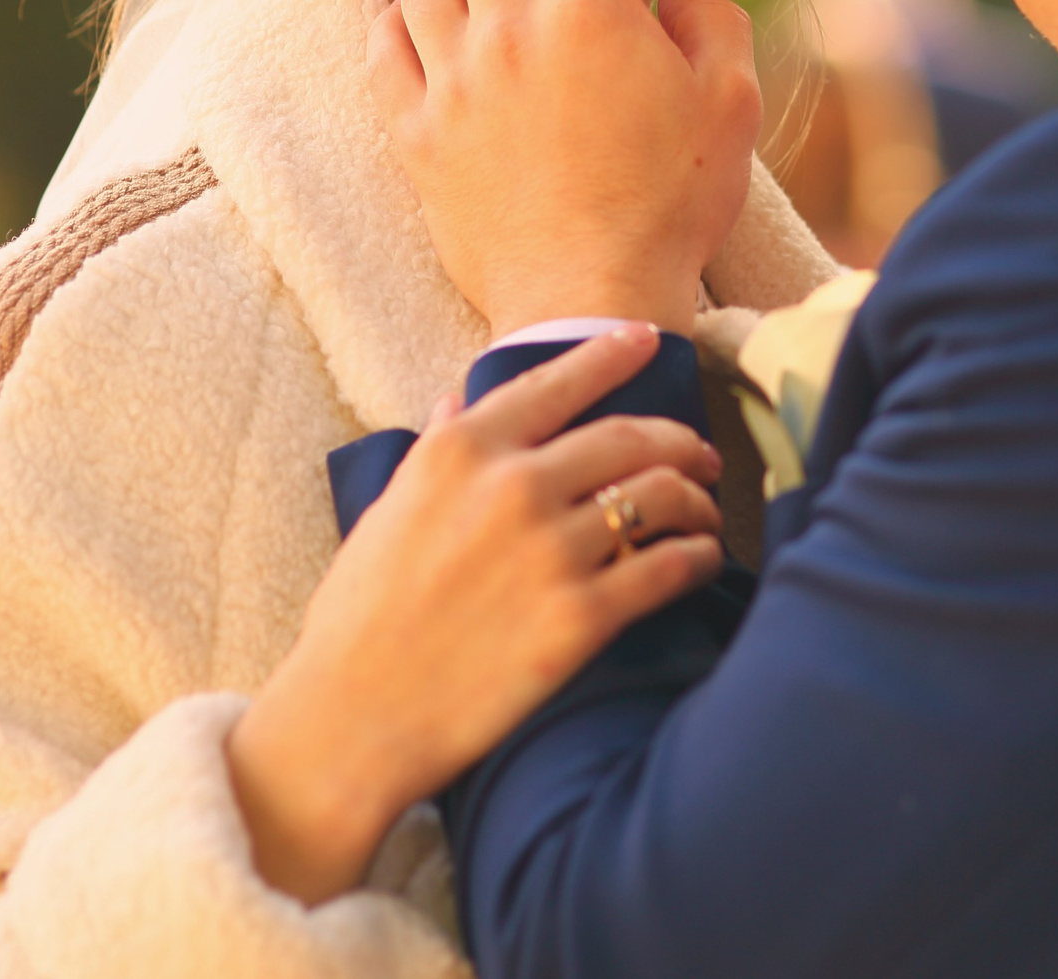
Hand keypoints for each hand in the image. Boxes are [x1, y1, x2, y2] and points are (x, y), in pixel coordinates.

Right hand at [225, 327, 725, 901]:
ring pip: (662, 495)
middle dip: (679, 438)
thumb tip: (457, 399)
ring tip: (704, 511)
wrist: (354, 717)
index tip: (648, 339)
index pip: (557, 380)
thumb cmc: (358, 618)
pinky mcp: (580, 618)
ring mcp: (551, 551)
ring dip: (697, 498)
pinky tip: (701, 560)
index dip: (613, 353)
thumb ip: (435, 449)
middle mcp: (513, 486)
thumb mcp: (387, 511)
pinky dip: (697, 557)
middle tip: (699, 452)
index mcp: (461, 452)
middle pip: (630, 436)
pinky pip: (668, 568)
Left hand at [368, 0, 763, 337]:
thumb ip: (710, 29)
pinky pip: (388, 53)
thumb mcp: (730, 107)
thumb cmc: (672, 203)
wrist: (589, 297)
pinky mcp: (419, 135)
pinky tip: (408, 19)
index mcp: (593, 7)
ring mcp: (456, 80)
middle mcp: (512, 26)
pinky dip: (397, 22)